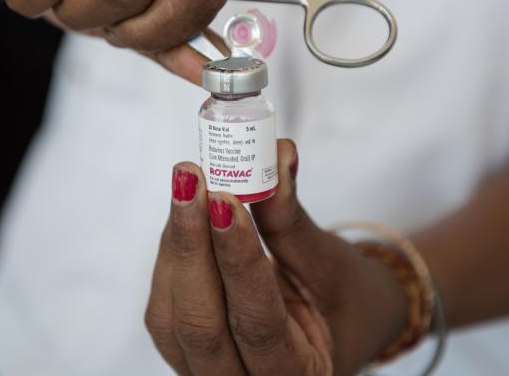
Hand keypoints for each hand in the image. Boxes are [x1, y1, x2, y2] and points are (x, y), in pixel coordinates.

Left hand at [146, 140, 408, 374]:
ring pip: (171, 316)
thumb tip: (276, 155)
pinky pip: (165, 305)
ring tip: (188, 182)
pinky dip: (173, 252)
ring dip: (177, 243)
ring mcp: (207, 372)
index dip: (236, 259)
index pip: (256, 322)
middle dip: (190, 245)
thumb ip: (291, 218)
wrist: (341, 323)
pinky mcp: (184, 348)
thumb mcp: (329, 264)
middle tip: (191, 178)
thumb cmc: (343, 299)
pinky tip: (185, 210)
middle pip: (201, 325)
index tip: (226, 199)